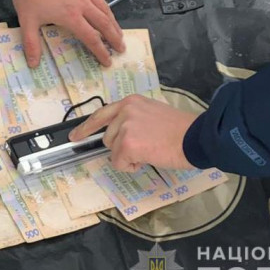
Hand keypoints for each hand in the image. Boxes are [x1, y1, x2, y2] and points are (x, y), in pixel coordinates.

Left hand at [11, 0, 124, 66]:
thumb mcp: (27, 19)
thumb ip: (31, 43)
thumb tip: (33, 64)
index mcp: (72, 17)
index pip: (91, 38)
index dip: (101, 51)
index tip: (107, 61)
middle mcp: (84, 5)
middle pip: (104, 24)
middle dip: (114, 38)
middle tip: (121, 48)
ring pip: (105, 8)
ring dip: (113, 22)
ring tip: (118, 31)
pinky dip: (104, 3)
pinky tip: (105, 6)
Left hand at [68, 94, 197, 171]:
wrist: (195, 137)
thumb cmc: (180, 129)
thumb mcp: (152, 113)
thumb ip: (134, 119)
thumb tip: (119, 135)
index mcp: (131, 102)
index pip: (101, 114)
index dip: (86, 127)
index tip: (75, 136)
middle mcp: (124, 111)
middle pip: (107, 138)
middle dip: (121, 147)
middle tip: (144, 147)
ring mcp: (125, 127)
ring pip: (113, 151)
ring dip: (128, 157)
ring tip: (150, 150)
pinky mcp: (127, 144)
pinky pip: (120, 163)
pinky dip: (132, 166)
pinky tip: (149, 158)